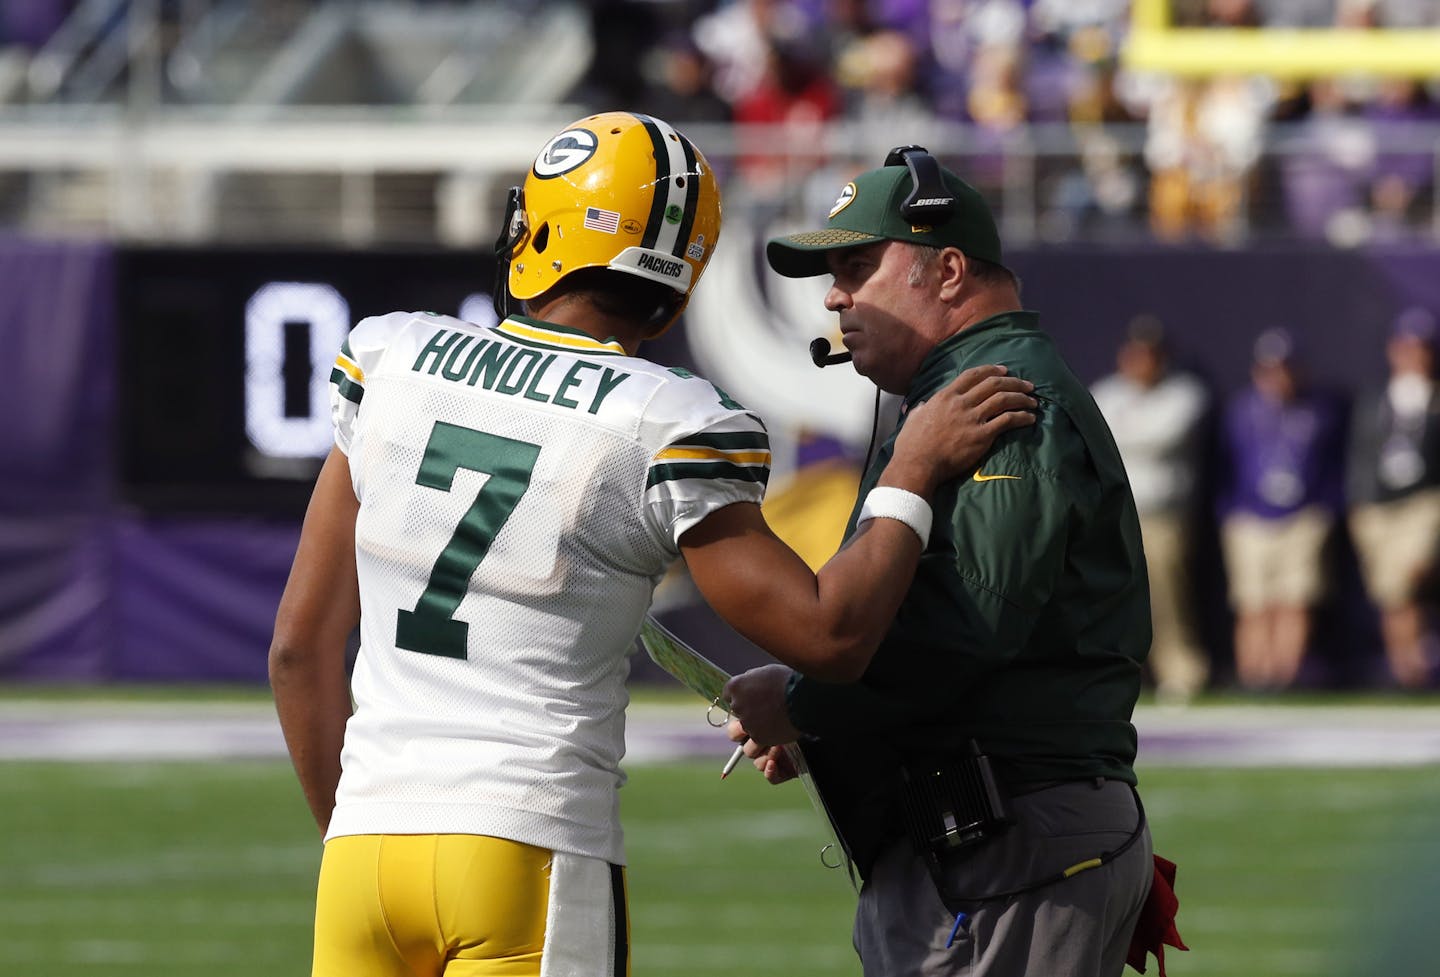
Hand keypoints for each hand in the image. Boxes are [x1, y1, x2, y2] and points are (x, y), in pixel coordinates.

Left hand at [723, 664, 799, 748]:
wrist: (802, 697)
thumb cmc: (788, 681)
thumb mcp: (766, 671)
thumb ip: (754, 679)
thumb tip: (751, 682)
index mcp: (737, 686)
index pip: (728, 694)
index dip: (740, 698)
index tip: (749, 699)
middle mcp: (737, 705)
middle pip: (732, 714)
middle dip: (741, 719)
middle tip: (755, 718)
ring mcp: (747, 723)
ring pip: (738, 737)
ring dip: (748, 736)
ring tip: (761, 733)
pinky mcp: (759, 738)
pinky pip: (755, 746)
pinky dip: (763, 744)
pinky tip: (774, 737)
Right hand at [890, 364, 1036, 493]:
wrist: (917, 464)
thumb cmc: (911, 444)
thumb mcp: (913, 418)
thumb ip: (921, 409)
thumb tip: (922, 405)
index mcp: (945, 396)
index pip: (972, 375)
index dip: (991, 369)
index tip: (1005, 370)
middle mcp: (961, 403)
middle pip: (993, 384)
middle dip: (1014, 382)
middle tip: (1027, 385)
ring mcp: (972, 418)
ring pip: (1003, 399)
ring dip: (1022, 398)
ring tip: (1033, 401)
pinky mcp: (982, 436)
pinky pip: (1007, 421)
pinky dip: (1021, 417)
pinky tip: (1030, 419)